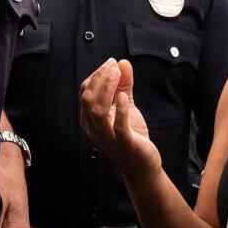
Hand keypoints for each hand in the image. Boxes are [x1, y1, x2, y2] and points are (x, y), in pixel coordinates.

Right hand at [78, 58, 160, 184]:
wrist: (141, 165)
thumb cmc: (131, 135)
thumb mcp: (126, 106)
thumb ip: (124, 85)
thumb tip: (123, 62)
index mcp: (90, 118)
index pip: (86, 92)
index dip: (97, 75)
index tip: (112, 63)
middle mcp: (94, 128)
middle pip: (88, 99)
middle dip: (99, 78)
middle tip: (113, 65)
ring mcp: (107, 137)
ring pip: (97, 112)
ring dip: (106, 89)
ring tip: (116, 73)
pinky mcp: (124, 144)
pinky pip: (118, 127)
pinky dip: (120, 110)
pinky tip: (123, 95)